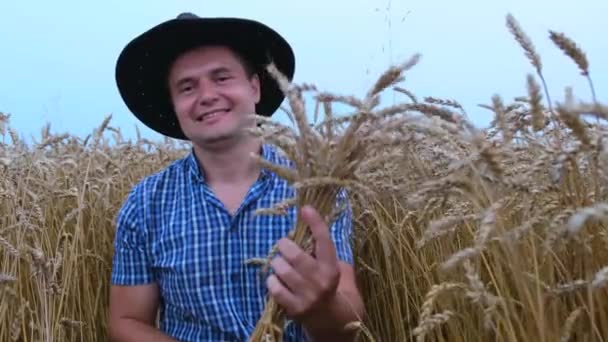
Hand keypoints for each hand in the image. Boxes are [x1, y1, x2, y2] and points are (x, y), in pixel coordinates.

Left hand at [266, 205, 340, 319]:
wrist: (332, 320)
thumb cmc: (330, 286)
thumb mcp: (336, 267)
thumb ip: (323, 251)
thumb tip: (307, 225)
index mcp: (332, 267)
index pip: (324, 241)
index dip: (315, 223)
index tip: (305, 208)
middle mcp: (321, 280)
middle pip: (296, 255)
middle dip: (285, 246)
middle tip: (283, 245)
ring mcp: (307, 296)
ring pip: (282, 270)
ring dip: (277, 263)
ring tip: (280, 264)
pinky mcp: (295, 308)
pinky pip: (275, 288)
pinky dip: (272, 280)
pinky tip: (276, 280)